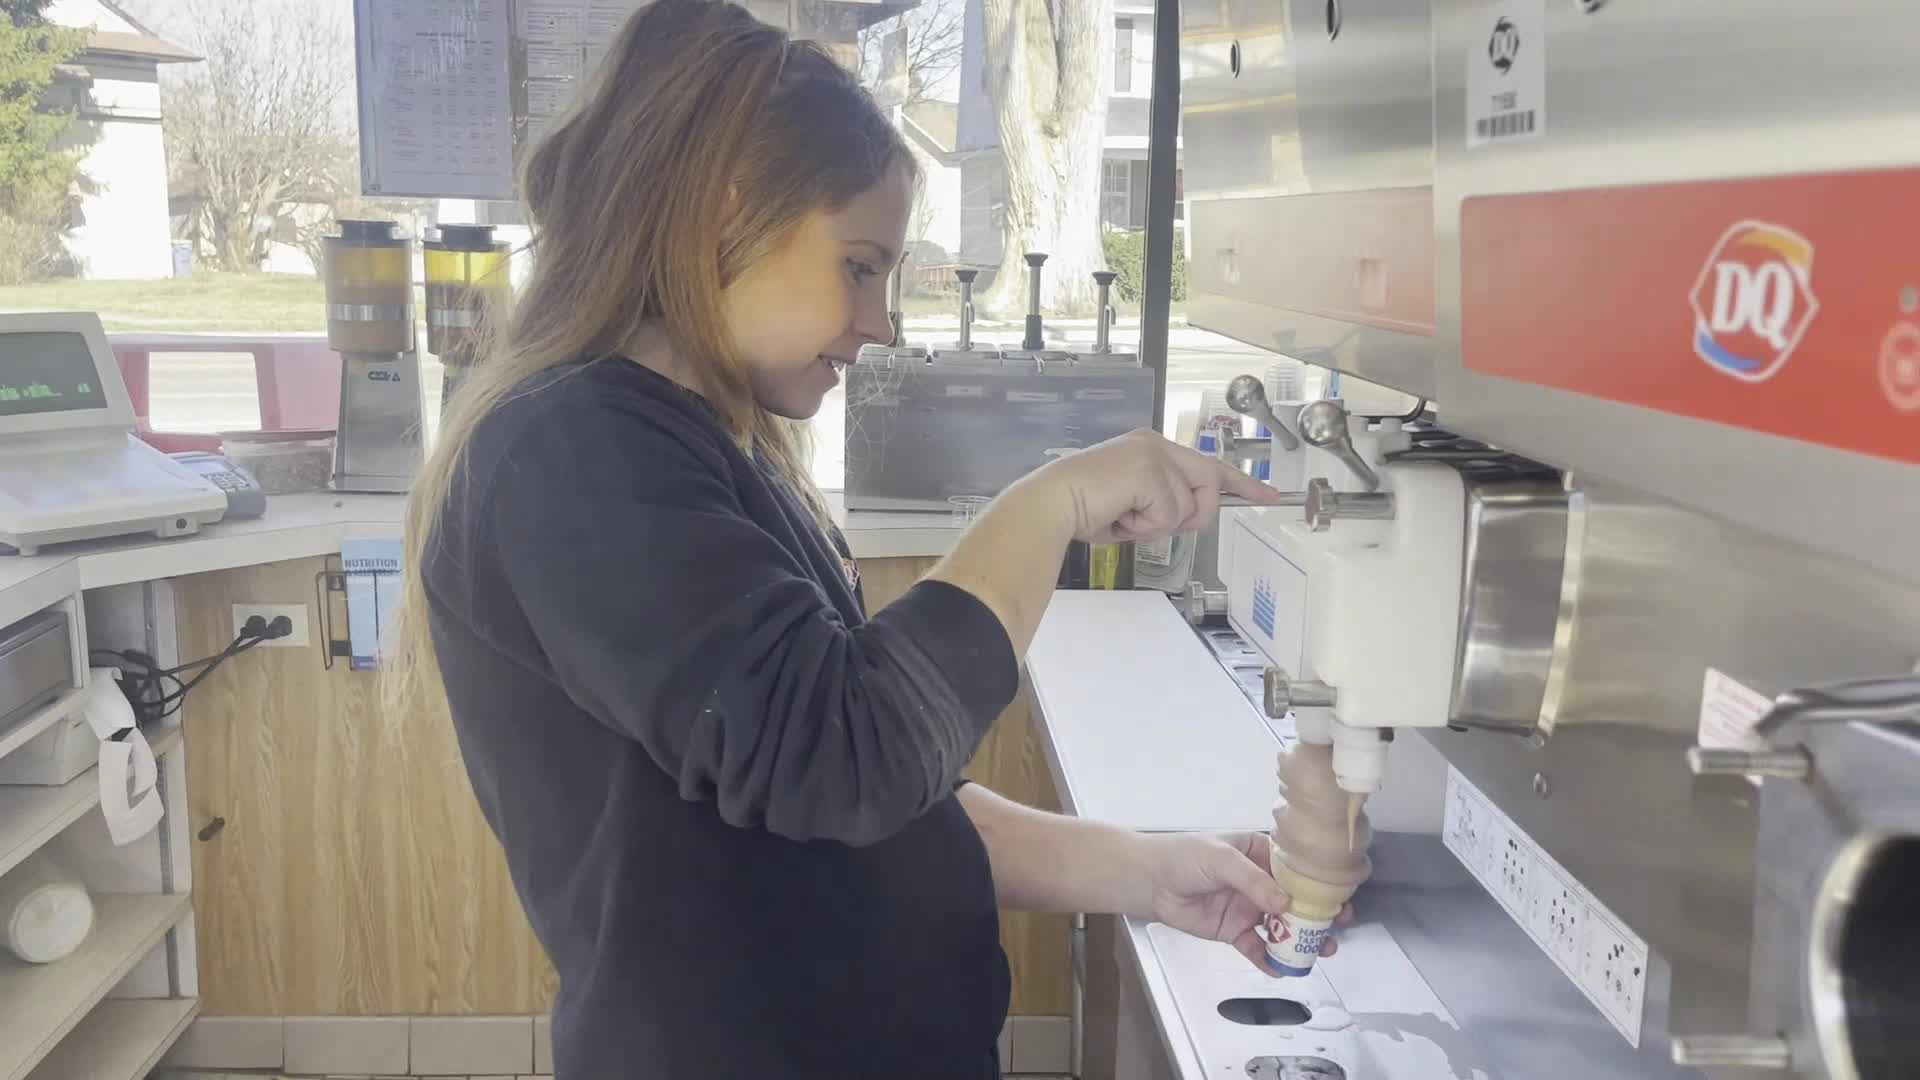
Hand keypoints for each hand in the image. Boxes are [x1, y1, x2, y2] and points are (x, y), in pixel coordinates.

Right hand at [1029, 429, 1284, 543]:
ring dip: (1158, 525)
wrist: (1053, 504)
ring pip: (1189, 505)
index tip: (1267, 495)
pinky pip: (1170, 513)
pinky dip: (1146, 526)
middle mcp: (1156, 445)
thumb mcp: (1136, 508)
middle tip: (1152, 523)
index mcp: (1151, 449)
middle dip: (1195, 514)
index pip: (1209, 465)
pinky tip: (1120, 516)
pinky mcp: (1149, 469)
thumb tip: (1188, 519)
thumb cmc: (1083, 509)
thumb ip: (1166, 506)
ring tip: (1125, 518)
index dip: (1242, 483)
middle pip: (1210, 482)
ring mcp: (1154, 454)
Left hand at [1142, 832, 1351, 973]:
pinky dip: (1270, 959)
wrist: (1151, 881)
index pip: (1297, 871)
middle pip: (1296, 902)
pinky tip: (1281, 969)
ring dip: (1300, 940)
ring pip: (1282, 927)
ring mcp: (1249, 908)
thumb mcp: (1221, 859)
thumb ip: (1253, 880)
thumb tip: (1284, 903)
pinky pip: (1258, 947)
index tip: (1339, 898)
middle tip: (1336, 929)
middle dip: (1317, 916)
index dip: (1319, 884)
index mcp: (1261, 855)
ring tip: (1318, 952)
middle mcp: (1260, 882)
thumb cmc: (1184, 857)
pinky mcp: (1235, 931)